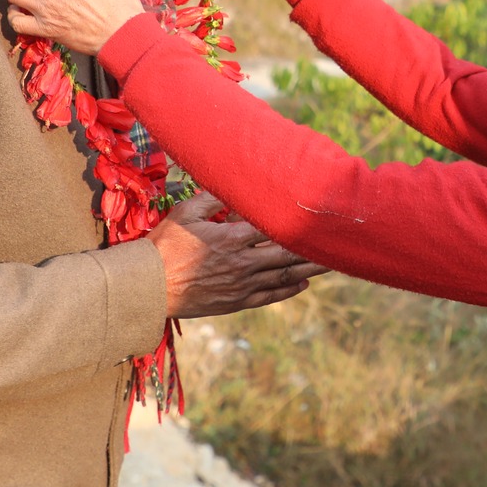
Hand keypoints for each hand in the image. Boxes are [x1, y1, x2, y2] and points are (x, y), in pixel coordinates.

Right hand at [149, 195, 329, 316]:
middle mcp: (243, 263)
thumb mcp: (185, 213)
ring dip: (309, 269)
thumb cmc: (164, 246)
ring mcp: (242, 285)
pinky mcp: (237, 301)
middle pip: (287, 253)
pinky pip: (270, 296)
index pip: (273, 226)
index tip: (317, 213)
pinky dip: (289, 289)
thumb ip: (213, 198)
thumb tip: (236, 186)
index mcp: (232, 238)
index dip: (296, 219)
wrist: (149, 288)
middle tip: (338, 240)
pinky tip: (302, 283)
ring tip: (332, 263)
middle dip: (314, 247)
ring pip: (284, 276)